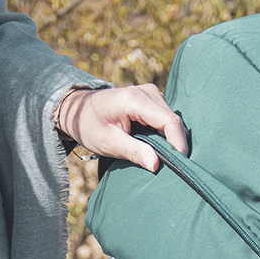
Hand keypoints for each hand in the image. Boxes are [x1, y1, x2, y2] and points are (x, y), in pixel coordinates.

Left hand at [56, 84, 187, 171]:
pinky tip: (161, 148)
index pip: (168, 121)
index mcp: (134, 99)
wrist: (78, 109)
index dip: (178, 142)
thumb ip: (134, 151)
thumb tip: (156, 164)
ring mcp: (151, 93)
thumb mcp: (108, 143)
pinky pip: (167, 118)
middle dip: (177, 143)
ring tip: (167, 158)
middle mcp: (146, 91)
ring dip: (172, 139)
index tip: (181, 163)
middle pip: (173, 120)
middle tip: (175, 167)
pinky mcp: (152, 99)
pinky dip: (167, 134)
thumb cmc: (89, 125)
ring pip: (172, 119)